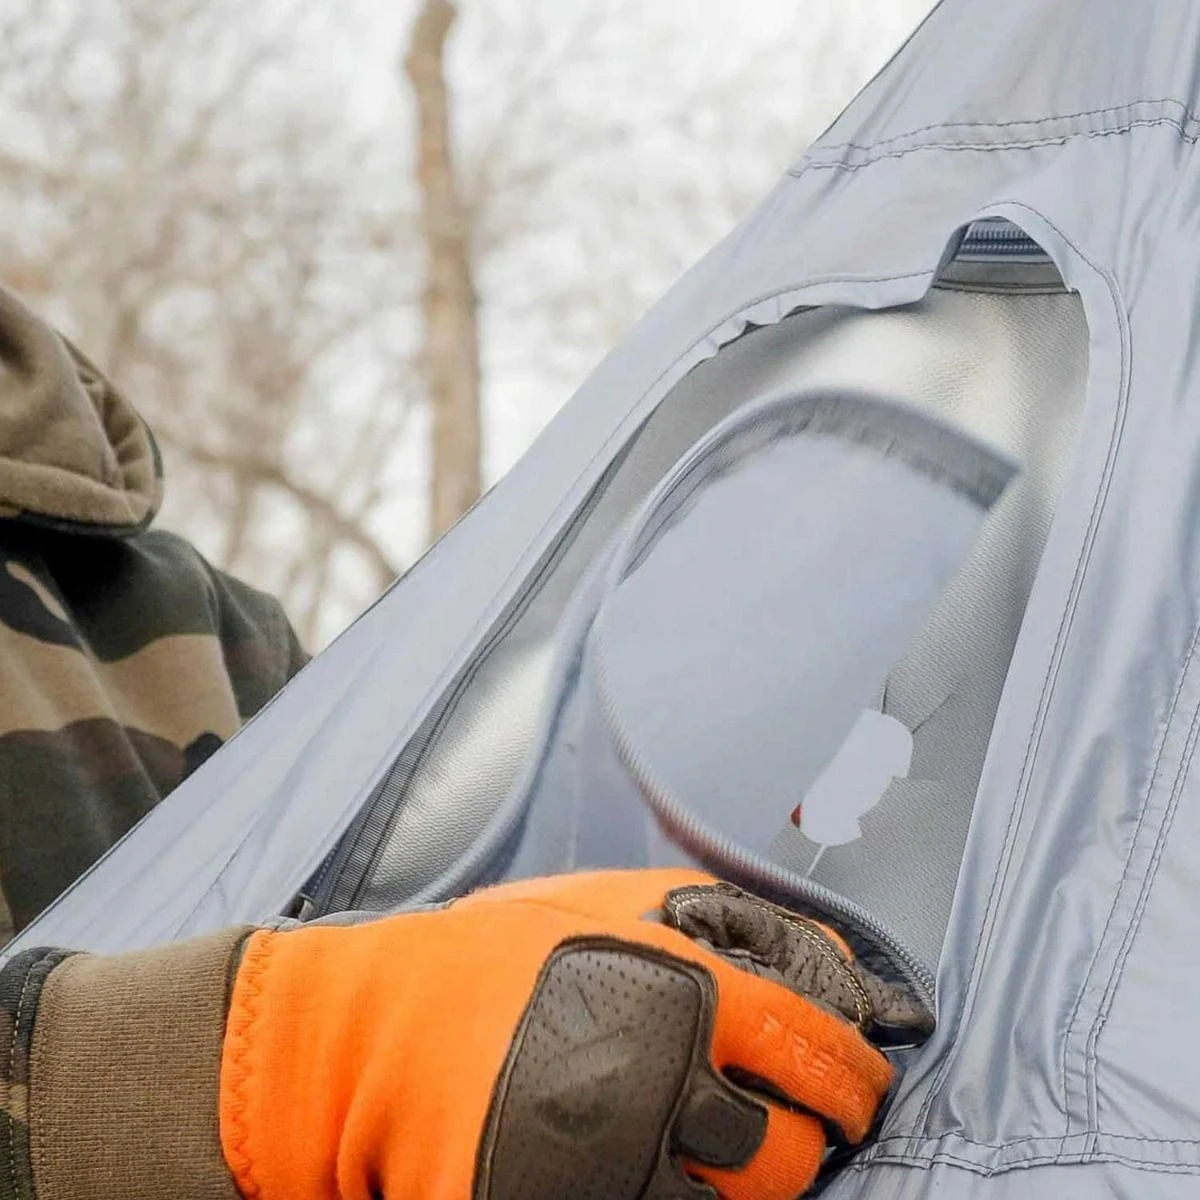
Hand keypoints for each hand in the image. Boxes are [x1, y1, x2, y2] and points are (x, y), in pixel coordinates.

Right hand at [219, 869, 921, 1199]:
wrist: (374, 1034)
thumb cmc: (485, 957)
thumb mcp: (598, 902)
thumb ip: (705, 911)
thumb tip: (810, 951)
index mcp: (677, 994)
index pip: (809, 1046)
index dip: (850, 1073)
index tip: (863, 1085)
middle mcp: (658, 1083)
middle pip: (784, 1151)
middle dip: (808, 1142)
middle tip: (807, 1130)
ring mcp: (614, 1164)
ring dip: (753, 1189)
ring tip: (741, 1160)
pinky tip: (676, 1182)